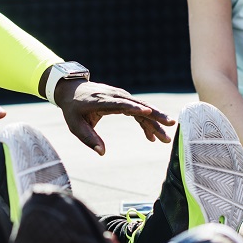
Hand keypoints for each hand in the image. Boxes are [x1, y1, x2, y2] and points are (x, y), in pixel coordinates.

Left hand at [55, 80, 173, 154]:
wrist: (72, 90)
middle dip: (155, 115)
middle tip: (170, 125)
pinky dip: (146, 123)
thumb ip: (89, 138)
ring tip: (166, 138)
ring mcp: (121, 97)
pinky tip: (151, 137)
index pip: (121, 103)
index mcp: (102, 100)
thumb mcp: (75, 125)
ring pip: (142, 108)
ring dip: (155, 122)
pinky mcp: (124, 100)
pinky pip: (138, 111)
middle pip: (138, 105)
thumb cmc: (73, 109)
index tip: (148, 111)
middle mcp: (115, 96)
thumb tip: (102, 153)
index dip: (135, 107)